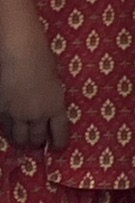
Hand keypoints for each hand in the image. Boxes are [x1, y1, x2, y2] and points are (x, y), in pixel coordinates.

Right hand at [0, 36, 69, 151]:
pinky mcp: (1, 110)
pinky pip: (4, 126)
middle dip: (37, 142)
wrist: (21, 54)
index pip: (60, 131)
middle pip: (37, 137)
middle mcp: (38, 114)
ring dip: (21, 140)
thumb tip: (48, 105)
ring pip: (19, 136)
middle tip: (36, 144)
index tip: (57, 148)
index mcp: (56, 106)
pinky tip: (9, 129)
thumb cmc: (43, 59)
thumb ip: (51, 96)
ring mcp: (17, 114)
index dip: (59, 143)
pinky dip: (7, 129)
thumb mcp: (54, 80)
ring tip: (22, 141)